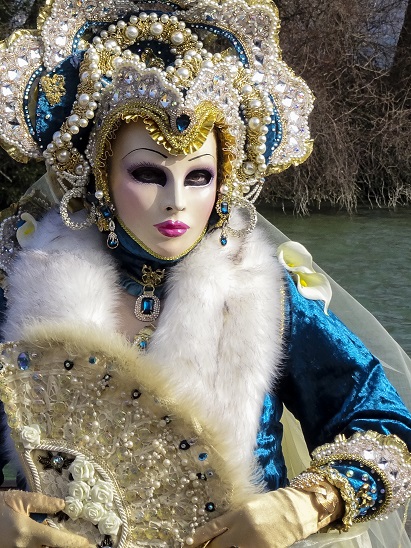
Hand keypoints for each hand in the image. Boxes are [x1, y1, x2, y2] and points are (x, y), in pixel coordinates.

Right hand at [0, 490, 90, 547]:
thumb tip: (63, 505)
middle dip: (65, 547)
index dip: (75, 543)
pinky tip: (47, 544)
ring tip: (66, 542)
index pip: (57, 540)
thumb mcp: (19, 499)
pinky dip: (41, 547)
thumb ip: (42, 502)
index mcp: (26, 532)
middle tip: (83, 545)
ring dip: (51, 547)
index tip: (88, 544)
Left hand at [191, 487, 339, 547]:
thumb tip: (216, 532)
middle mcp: (243, 529)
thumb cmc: (269, 505)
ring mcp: (253, 542)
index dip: (198, 538)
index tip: (187, 544)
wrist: (293, 511)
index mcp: (237, 514)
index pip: (212, 528)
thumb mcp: (247, 506)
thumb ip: (232, 518)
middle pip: (218, 546)